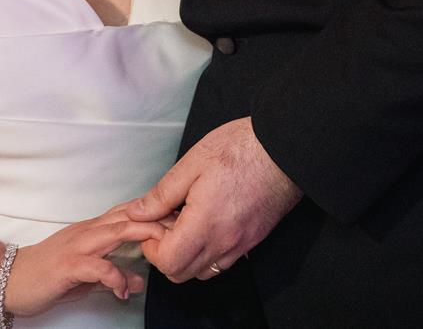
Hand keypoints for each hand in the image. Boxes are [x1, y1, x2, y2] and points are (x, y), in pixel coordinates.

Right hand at [2, 205, 169, 315]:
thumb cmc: (46, 275)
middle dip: (158, 219)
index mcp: (92, 230)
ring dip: (142, 236)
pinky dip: (114, 276)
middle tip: (184, 226)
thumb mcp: (86, 277)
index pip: (128, 213)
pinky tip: (124, 289)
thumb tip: (139, 281)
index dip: (155, 212)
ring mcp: (77, 246)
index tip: (179, 219)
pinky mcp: (67, 265)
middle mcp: (87, 231)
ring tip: (163, 247)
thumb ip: (113, 274)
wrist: (8, 279)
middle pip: (128, 216)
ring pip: (115, 232)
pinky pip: (96, 267)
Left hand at [126, 117, 301, 281]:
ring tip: (185, 223)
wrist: (283, 149)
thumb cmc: (242, 149)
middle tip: (163, 223)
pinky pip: (223, 262)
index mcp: (206, 223)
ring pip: (203, 272)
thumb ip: (162, 193)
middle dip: (165, 254)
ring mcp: (241, 244)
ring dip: (186, 255)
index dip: (151, 248)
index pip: (168, 262)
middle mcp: (225, 242)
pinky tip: (205, 225)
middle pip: (182, 274)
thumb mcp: (192, 162)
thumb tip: (138, 211)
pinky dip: (207, 253)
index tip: (150, 225)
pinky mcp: (253, 239)